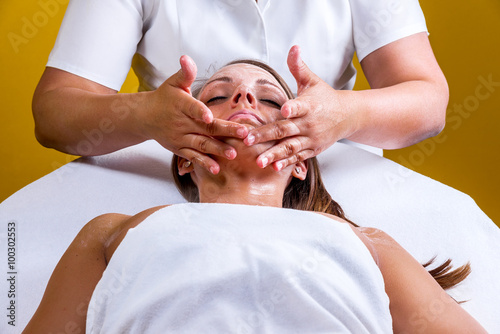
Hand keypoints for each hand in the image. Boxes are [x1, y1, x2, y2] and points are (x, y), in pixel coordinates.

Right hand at [141, 55, 247, 173]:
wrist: (145, 117)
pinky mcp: (180, 148)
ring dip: (217, 150)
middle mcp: (181, 123)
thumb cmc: (164, 97)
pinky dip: (204, 163)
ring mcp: (181, 138)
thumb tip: (186, 58)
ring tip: (233, 154)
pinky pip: (193, 157)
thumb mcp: (173, 83)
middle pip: (205, 128)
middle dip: (225, 132)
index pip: (191, 108)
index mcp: (181, 104)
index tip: (210, 117)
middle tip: (243, 134)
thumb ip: (185, 73)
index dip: (200, 112)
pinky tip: (216, 169)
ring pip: (201, 144)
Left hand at [244, 45, 358, 169]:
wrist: (348, 115)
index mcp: (308, 105)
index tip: (284, 110)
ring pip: (290, 147)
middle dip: (266, 135)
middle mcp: (309, 123)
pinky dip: (287, 163)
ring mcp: (311, 138)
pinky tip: (274, 167)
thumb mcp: (312, 81)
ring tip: (258, 161)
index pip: (299, 106)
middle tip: (248, 140)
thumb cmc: (325, 97)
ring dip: (273, 155)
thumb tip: (293, 48)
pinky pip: (298, 157)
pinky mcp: (313, 149)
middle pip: (285, 130)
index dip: (292, 108)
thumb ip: (299, 67)